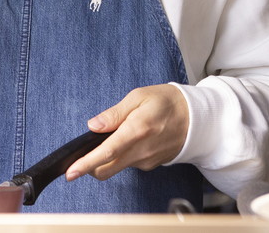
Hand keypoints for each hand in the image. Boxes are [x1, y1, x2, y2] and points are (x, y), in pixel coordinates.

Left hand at [64, 84, 188, 181]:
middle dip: (89, 165)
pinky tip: (129, 140)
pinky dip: (121, 155)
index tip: (71, 172)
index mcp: (137, 130)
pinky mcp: (149, 165)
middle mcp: (141, 151)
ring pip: (116, 167)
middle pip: (106, 169)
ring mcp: (146, 161)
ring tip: (115, 135)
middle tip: (82, 153)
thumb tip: (93, 125)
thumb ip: (114, 113)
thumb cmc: (167, 102)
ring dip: (107, 157)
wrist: (197, 118)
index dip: (86, 163)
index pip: (106, 152)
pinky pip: (128, 163)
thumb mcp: (139, 96)